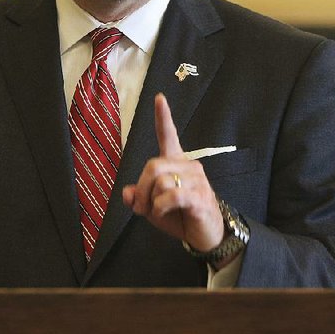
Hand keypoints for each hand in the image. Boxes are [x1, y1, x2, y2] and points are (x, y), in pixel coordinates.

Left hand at [122, 93, 224, 251]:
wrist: (208, 235)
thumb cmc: (181, 216)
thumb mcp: (153, 207)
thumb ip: (138, 197)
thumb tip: (126, 194)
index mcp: (176, 163)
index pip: (169, 135)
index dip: (163, 117)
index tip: (159, 98)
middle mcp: (188, 166)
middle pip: (153, 166)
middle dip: (141, 189)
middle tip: (140, 207)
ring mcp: (196, 180)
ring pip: (160, 182)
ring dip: (150, 202)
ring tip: (156, 213)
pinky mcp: (199, 197)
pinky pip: (171, 195)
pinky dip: (160, 207)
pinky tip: (164, 213)